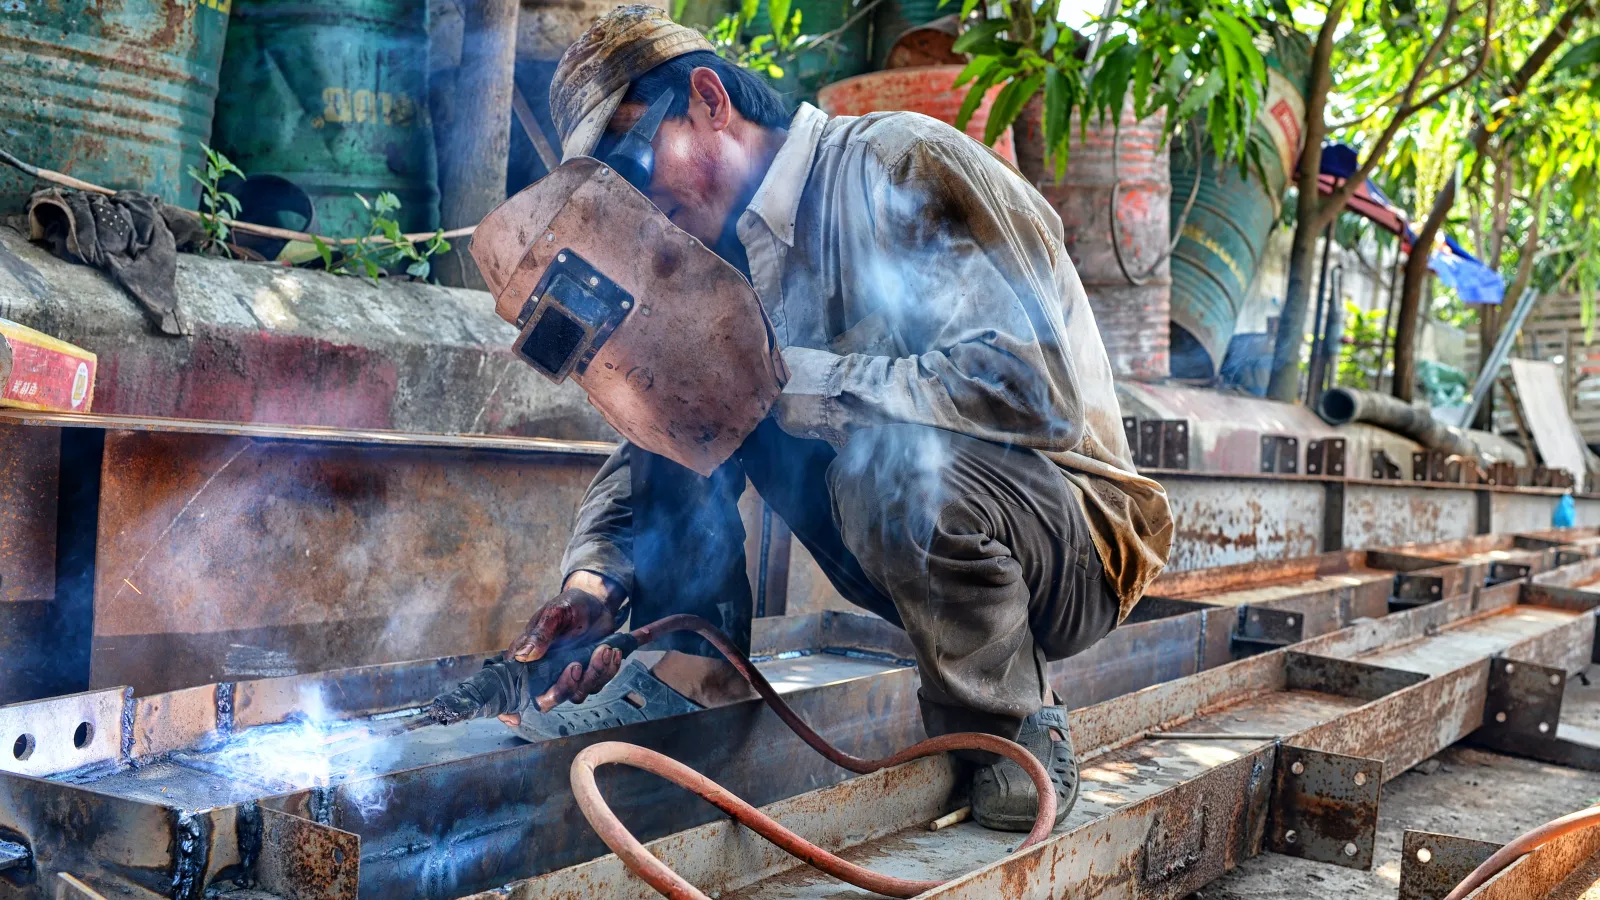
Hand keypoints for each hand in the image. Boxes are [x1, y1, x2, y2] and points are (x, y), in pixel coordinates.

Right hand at [499, 576, 624, 725]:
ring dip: (593, 675)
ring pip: (576, 694)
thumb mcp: (555, 613)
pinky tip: (613, 651)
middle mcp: (544, 673)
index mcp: (527, 659)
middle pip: (548, 699)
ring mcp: (566, 676)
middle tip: (577, 664)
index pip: (512, 690)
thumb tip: (523, 655)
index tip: (515, 717)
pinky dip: (607, 671)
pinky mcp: (587, 675)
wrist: (595, 602)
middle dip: (565, 686)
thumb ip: (540, 633)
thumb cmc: (569, 605)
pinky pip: (596, 684)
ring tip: (605, 649)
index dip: (508, 709)